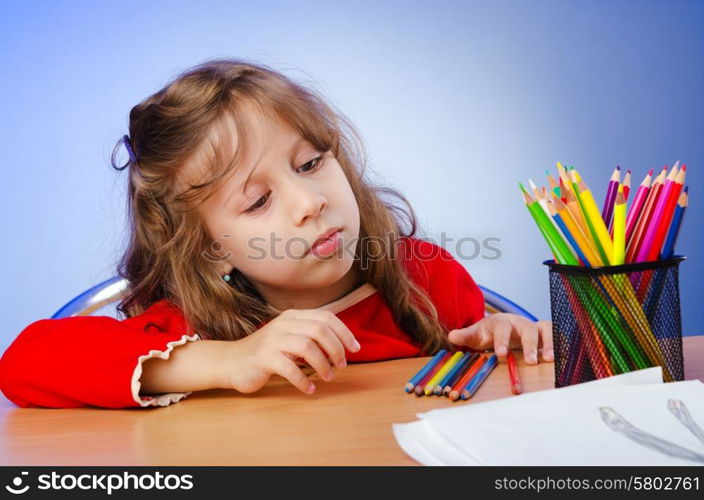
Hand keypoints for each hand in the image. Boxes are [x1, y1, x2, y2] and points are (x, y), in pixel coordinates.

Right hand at [220, 309, 360, 394]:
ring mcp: (273, 339)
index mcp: (293, 316)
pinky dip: (303, 380)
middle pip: (319, 330)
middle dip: (336, 349)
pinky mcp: (263, 358)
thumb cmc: (267, 353)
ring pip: (307, 347)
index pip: (326, 317)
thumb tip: (342, 345)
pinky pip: (289, 368)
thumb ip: (310, 336)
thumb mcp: (290, 338)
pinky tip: (310, 388)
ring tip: (328, 377)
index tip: (355, 349)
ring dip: (323, 364)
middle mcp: (284, 324)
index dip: (344, 332)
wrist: (232, 362)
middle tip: (342, 366)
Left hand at [448, 313, 553, 364]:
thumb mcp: (477, 334)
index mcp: (502, 322)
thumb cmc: (490, 333)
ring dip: (550, 343)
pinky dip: (561, 345)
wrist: (504, 326)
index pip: (502, 328)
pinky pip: (557, 336)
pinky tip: (563, 360)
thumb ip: (466, 336)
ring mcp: (535, 328)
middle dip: (530, 344)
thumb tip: (452, 336)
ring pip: (546, 330)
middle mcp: (521, 323)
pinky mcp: (546, 336)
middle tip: (531, 362)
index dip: (502, 340)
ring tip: (550, 360)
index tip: (501, 354)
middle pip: (528, 328)